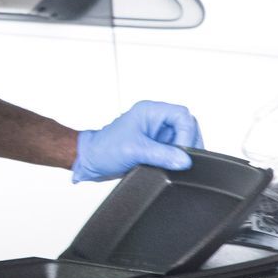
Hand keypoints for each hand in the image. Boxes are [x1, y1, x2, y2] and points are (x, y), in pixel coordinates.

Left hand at [71, 100, 201, 182]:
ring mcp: (156, 134)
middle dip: (187, 144)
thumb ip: (162, 154)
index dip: (187, 134)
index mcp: (150, 111)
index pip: (182, 115)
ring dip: (181, 153)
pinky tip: (168, 166)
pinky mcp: (155, 146)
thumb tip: (184, 159)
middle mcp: (154, 120)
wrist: (90, 161)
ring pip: (182, 140)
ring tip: (173, 164)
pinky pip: (174, 151)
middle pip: (187, 127)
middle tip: (181, 160)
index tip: (181, 151)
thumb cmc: (103, 149)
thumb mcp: (134, 151)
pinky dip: (174, 160)